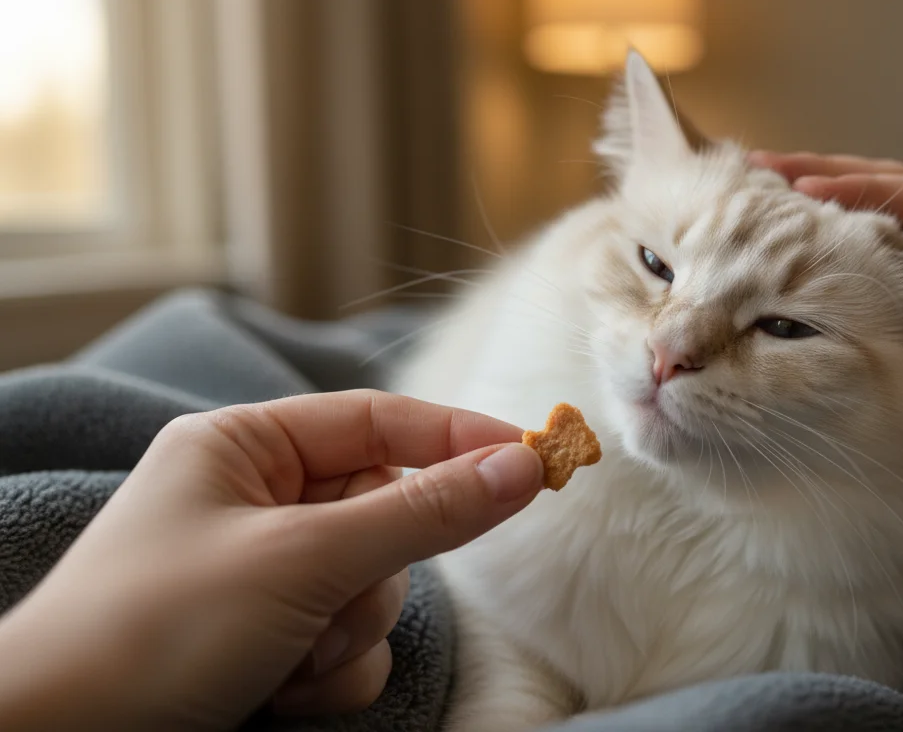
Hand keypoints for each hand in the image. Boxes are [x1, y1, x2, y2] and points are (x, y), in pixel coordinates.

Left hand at [0, 390, 542, 730]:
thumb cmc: (155, 631)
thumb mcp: (303, 561)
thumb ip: (424, 512)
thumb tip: (525, 466)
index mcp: (242, 448)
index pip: (378, 421)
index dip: (457, 438)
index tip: (532, 461)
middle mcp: (253, 502)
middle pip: (386, 513)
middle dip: (373, 575)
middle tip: (334, 607)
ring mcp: (262, 574)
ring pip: (375, 586)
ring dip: (350, 633)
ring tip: (288, 661)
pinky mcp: (267, 639)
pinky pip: (349, 642)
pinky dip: (332, 674)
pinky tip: (280, 695)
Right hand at [749, 151, 902, 423]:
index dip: (858, 193)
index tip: (798, 192)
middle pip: (893, 186)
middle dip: (822, 175)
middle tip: (753, 171)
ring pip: (887, 208)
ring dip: (826, 198)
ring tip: (761, 191)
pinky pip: (893, 244)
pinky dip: (846, 236)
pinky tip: (805, 240)